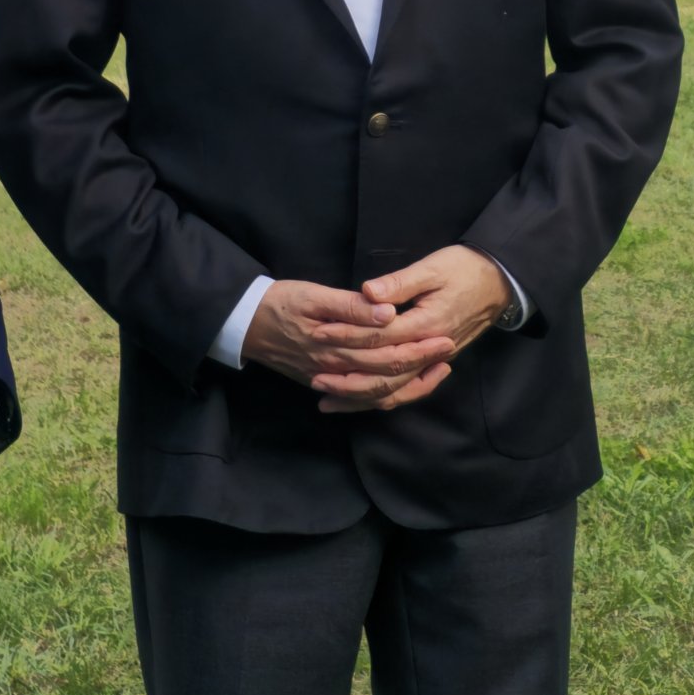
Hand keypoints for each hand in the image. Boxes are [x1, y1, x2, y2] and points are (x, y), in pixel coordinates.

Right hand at [240, 278, 454, 410]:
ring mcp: (330, 380)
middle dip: (421, 362)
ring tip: (436, 371)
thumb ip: (349, 305)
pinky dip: (383, 397)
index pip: (386, 347)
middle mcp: (336, 368)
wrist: (244, 323)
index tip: (444, 335)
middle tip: (449, 349)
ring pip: (377, 391)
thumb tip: (386, 313)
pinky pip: (360, 400)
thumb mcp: (311, 295)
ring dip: (409, 382)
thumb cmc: (279, 302)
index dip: (417, 343)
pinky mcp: (324, 383)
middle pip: (387, 370)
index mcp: (336, 344)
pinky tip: (401, 390)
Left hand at [329, 246, 516, 415]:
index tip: (320, 334)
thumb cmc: (464, 269)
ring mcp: (435, 360)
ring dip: (361, 395)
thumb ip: (399, 284)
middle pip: (385, 371)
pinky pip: (407, 388)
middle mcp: (431, 349)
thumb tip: (368, 293)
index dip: (348, 335)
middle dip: (348, 375)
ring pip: (396, 389)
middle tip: (314, 375)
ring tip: (327, 398)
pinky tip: (360, 400)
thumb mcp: (431, 269)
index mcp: (427, 324)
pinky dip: (383, 397)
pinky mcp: (435, 362)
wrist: (499, 281)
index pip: (380, 336)